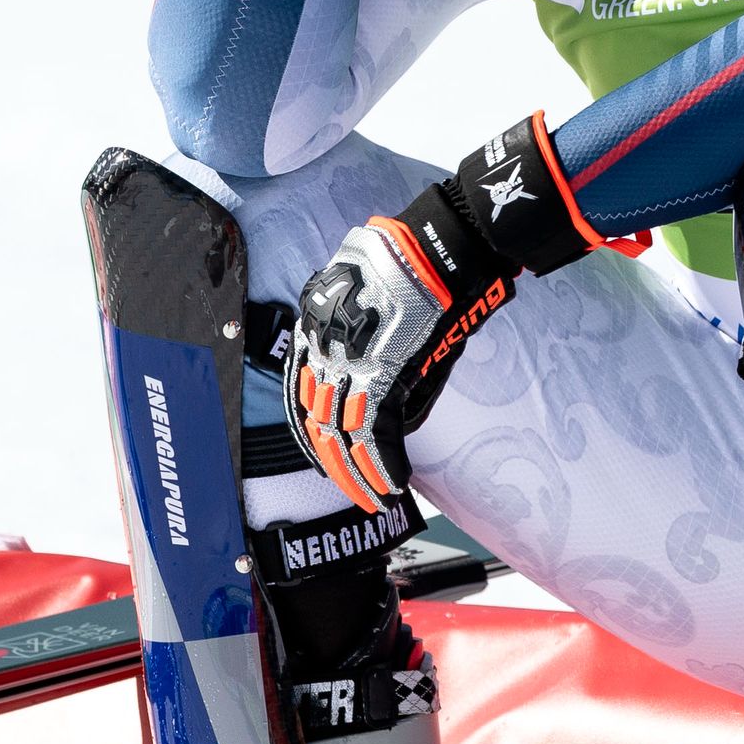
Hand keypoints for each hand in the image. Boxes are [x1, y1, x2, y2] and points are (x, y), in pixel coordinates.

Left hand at [286, 118, 611, 507]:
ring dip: (358, 475)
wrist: (443, 245)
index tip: (324, 460)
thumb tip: (390, 402)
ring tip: (374, 498)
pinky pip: (374, 433)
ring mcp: (349, 361)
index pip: (299, 394)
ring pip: (341, 435)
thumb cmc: (419, 269)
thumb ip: (370, 353)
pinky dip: (384, 465)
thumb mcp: (379, 307)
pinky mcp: (382, 373)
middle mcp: (323, 348)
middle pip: (316, 421)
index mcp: (316, 328)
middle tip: (352, 492)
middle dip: (334, 465)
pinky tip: (394, 485)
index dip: (311, 434)